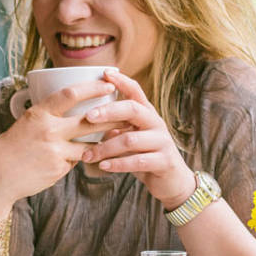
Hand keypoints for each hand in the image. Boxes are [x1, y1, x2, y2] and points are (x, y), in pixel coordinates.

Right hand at [0, 78, 122, 221]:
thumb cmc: (13, 146)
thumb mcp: (27, 123)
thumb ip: (49, 115)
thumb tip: (75, 107)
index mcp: (39, 113)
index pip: (70, 94)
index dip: (92, 88)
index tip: (108, 84)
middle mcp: (48, 130)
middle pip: (90, 119)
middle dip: (113, 115)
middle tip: (128, 111)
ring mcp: (55, 150)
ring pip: (90, 144)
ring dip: (104, 142)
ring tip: (117, 137)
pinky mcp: (59, 168)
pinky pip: (77, 160)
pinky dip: (80, 159)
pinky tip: (79, 160)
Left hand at [80, 70, 195, 208]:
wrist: (172, 182)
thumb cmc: (143, 156)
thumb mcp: (129, 138)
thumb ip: (114, 127)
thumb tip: (84, 119)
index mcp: (146, 114)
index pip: (136, 91)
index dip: (121, 81)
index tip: (104, 73)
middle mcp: (156, 124)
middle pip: (133, 109)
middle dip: (109, 111)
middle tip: (87, 116)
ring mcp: (162, 142)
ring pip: (131, 139)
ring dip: (105, 147)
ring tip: (87, 155)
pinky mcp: (164, 161)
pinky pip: (138, 161)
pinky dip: (118, 163)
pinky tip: (103, 166)